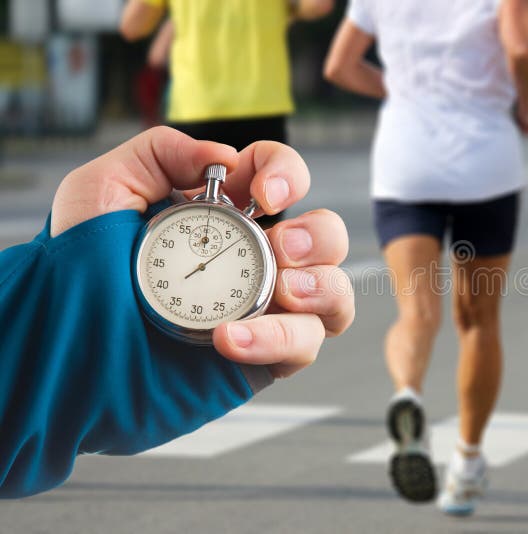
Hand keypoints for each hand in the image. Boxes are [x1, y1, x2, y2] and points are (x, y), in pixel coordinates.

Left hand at [52, 126, 353, 378]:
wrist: (65, 350)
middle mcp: (256, 259)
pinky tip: (229, 339)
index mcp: (227, 214)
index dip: (287, 175)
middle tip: (281, 247)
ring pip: (334, 293)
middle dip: (317, 236)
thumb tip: (224, 157)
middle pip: (325, 235)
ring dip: (321, 287)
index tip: (264, 194)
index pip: (280, 177)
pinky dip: (278, 339)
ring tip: (285, 291)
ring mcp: (266, 308)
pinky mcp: (265, 356)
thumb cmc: (78, 269)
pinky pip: (304, 345)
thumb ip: (160, 152)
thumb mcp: (104, 189)